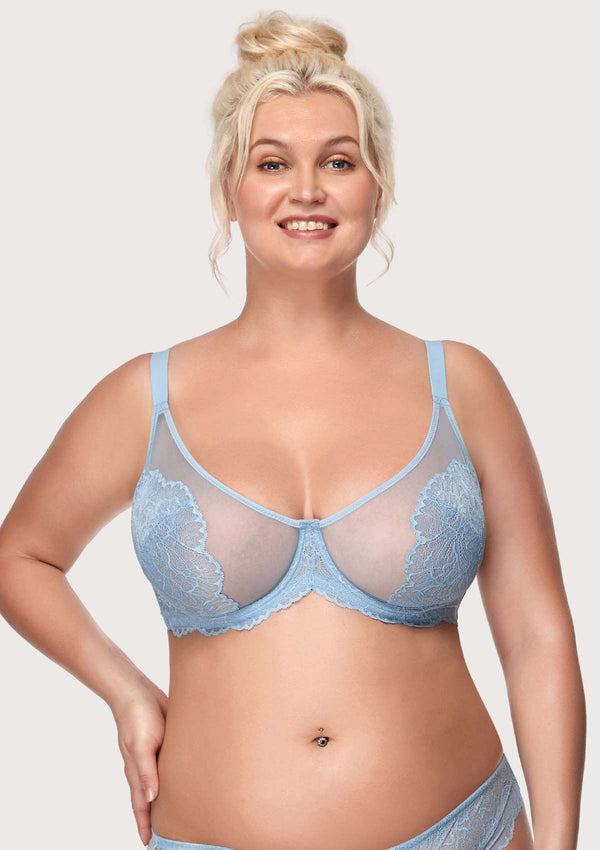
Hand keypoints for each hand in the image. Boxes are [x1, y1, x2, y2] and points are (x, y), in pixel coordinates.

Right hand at [111, 679, 167, 845]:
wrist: (137, 690)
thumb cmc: (137, 717)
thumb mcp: (142, 745)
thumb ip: (146, 772)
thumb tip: (150, 800)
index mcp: (137, 773)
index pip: (140, 807)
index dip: (145, 827)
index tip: (150, 845)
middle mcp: (146, 768)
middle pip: (150, 801)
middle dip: (156, 820)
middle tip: (168, 837)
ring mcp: (154, 757)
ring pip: (162, 785)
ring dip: (167, 801)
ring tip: (179, 816)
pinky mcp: (164, 744)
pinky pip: (169, 768)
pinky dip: (175, 780)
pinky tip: (187, 782)